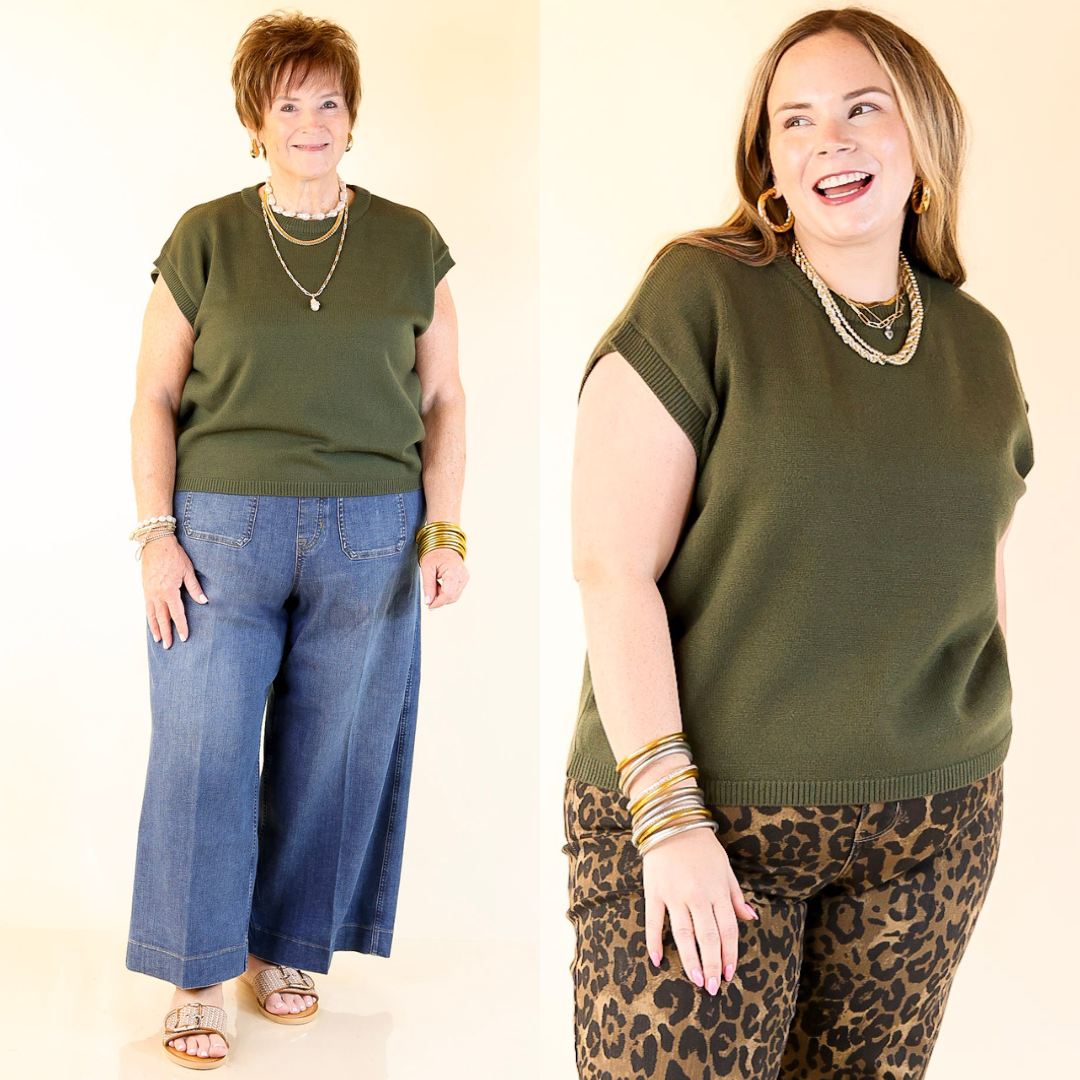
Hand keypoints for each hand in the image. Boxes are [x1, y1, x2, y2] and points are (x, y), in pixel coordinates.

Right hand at [141, 536, 206, 647]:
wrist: (156, 543)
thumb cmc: (174, 555)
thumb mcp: (188, 571)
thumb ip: (195, 588)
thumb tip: (204, 602)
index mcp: (169, 591)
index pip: (176, 614)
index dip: (181, 626)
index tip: (183, 638)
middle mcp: (157, 594)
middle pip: (162, 618)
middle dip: (166, 633)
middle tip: (169, 646)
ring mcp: (149, 592)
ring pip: (151, 615)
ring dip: (155, 628)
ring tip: (158, 640)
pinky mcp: (145, 588)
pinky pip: (147, 607)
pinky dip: (149, 617)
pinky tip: (152, 623)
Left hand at [420, 548, 468, 609]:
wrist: (444, 545)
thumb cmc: (434, 554)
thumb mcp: (427, 569)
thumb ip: (428, 586)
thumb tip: (428, 602)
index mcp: (454, 571)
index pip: (448, 594)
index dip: (438, 603)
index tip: (429, 606)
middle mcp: (463, 576)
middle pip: (452, 597)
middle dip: (439, 599)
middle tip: (430, 591)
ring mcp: (465, 578)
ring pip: (454, 596)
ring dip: (443, 595)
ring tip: (435, 584)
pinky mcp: (465, 579)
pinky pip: (456, 592)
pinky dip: (447, 592)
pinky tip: (441, 584)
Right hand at [643, 826, 757, 994]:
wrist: (673, 822)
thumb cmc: (702, 847)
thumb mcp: (725, 868)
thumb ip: (736, 896)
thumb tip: (752, 918)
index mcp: (717, 891)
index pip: (727, 930)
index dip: (729, 954)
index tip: (729, 975)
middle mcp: (698, 895)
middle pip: (707, 937)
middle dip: (711, 964)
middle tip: (711, 988)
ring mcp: (674, 894)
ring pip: (683, 933)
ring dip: (689, 959)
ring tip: (694, 980)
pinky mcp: (654, 891)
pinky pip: (653, 920)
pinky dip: (654, 941)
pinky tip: (657, 960)